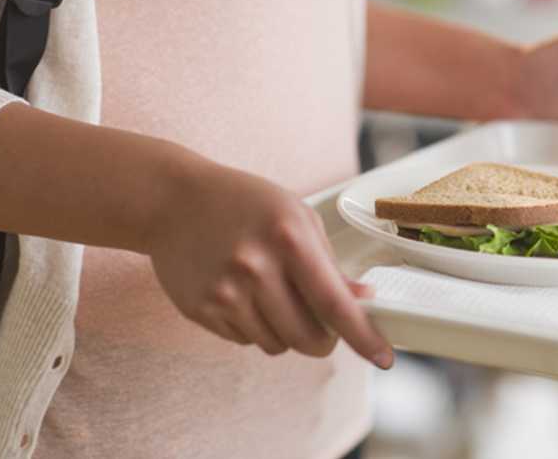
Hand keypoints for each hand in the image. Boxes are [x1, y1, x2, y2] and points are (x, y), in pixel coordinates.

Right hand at [145, 160, 392, 366]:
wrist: (173, 200)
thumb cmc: (245, 203)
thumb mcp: (296, 217)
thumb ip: (330, 263)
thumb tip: (361, 301)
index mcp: (289, 238)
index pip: (334, 302)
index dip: (363, 336)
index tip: (384, 358)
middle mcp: (256, 267)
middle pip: (308, 337)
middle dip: (323, 339)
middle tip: (322, 323)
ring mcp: (225, 292)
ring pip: (277, 345)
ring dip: (285, 331)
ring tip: (270, 293)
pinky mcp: (201, 309)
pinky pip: (245, 341)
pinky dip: (254, 326)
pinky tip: (242, 293)